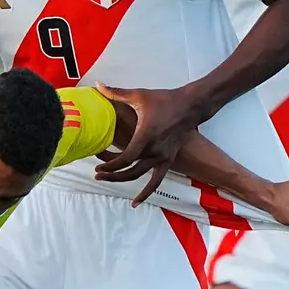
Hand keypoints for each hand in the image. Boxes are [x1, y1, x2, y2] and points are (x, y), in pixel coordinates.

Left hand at [94, 82, 199, 204]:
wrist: (191, 105)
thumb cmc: (164, 100)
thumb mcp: (138, 95)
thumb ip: (115, 93)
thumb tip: (97, 85)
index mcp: (146, 136)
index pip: (125, 158)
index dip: (110, 164)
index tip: (98, 163)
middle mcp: (155, 150)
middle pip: (129, 170)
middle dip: (111, 174)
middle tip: (97, 174)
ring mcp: (163, 157)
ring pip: (139, 176)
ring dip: (122, 180)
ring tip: (106, 180)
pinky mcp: (169, 160)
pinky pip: (156, 181)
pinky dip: (146, 192)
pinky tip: (135, 202)